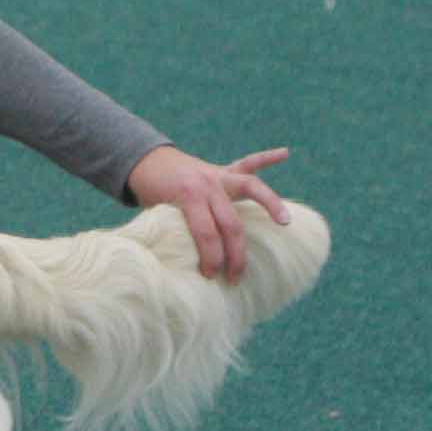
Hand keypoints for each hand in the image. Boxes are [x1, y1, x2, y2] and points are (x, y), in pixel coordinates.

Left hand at [127, 146, 293, 283]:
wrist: (146, 161)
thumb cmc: (150, 194)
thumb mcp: (155, 213)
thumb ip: (172, 232)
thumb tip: (181, 266)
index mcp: (188, 196)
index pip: (206, 233)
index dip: (210, 258)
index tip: (210, 276)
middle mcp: (208, 184)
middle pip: (230, 222)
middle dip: (235, 254)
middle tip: (235, 277)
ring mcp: (219, 175)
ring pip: (250, 186)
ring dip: (270, 203)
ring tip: (285, 221)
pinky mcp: (224, 171)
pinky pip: (249, 163)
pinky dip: (267, 158)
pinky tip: (285, 153)